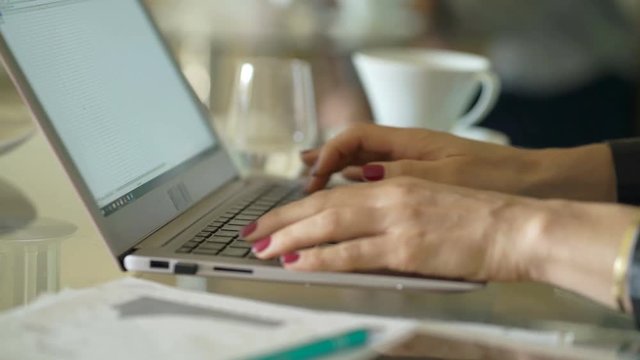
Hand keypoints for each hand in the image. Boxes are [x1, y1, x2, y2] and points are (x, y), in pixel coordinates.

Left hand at [245, 177, 541, 281]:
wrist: (518, 227)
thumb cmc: (479, 215)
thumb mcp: (430, 196)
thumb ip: (393, 200)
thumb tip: (358, 206)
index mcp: (395, 183)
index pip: (332, 194)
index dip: (297, 206)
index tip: (273, 218)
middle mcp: (389, 196)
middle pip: (321, 206)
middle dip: (282, 220)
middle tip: (253, 233)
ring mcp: (397, 222)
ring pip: (329, 225)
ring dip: (291, 237)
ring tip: (264, 249)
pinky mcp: (407, 249)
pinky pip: (351, 253)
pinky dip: (320, 257)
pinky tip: (299, 262)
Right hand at [303, 123, 615, 201]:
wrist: (536, 188)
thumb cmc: (498, 179)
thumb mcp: (449, 178)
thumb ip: (404, 176)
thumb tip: (359, 175)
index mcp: (412, 143)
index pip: (355, 138)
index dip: (328, 154)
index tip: (312, 176)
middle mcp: (408, 151)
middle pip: (352, 151)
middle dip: (321, 166)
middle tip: (299, 187)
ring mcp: (414, 168)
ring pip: (362, 168)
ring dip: (335, 179)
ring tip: (310, 193)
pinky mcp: (422, 186)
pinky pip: (379, 184)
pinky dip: (357, 192)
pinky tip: (348, 202)